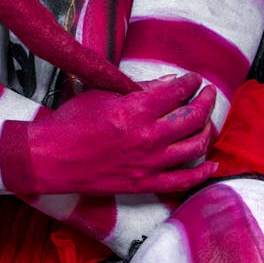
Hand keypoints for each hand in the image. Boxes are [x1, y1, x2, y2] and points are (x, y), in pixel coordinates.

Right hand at [27, 68, 216, 195]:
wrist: (51, 158)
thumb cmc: (72, 121)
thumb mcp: (104, 94)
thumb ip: (139, 89)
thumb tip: (169, 83)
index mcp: (136, 110)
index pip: (177, 91)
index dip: (190, 82)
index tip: (193, 78)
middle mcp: (148, 137)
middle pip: (192, 117)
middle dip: (205, 101)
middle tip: (208, 93)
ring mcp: (149, 163)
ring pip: (194, 146)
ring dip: (207, 129)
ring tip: (207, 120)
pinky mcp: (145, 184)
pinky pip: (183, 181)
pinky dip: (201, 173)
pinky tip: (212, 165)